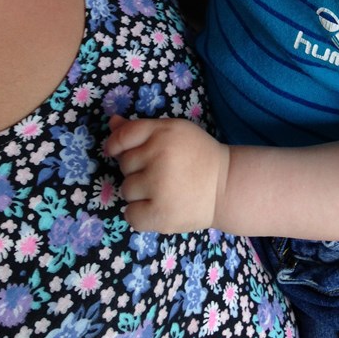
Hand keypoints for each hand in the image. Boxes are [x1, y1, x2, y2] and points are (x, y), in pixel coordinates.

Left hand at [106, 116, 229, 232]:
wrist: (226, 186)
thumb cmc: (197, 155)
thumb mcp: (173, 132)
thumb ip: (142, 129)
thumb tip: (112, 123)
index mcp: (162, 132)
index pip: (123, 136)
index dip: (114, 144)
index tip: (115, 151)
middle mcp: (158, 155)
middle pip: (124, 164)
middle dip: (136, 169)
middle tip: (160, 172)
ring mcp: (158, 186)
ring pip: (126, 190)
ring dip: (139, 192)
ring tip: (162, 190)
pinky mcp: (160, 213)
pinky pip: (130, 214)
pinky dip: (140, 214)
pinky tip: (157, 207)